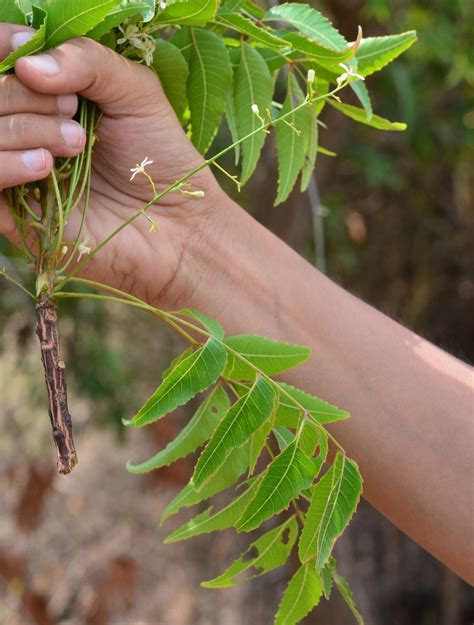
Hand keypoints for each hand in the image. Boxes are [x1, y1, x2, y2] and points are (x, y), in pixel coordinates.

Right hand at [0, 23, 224, 306]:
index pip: (3, 66)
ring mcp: (19, 176)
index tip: (32, 54)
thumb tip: (27, 65)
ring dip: (21, 129)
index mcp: (46, 99)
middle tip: (73, 112)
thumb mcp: (136, 93)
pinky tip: (43, 165)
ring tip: (74, 142)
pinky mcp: (19, 218)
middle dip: (24, 96)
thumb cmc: (160, 159)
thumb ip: (89, 63)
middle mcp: (26, 134)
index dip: (6, 52)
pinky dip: (4, 166)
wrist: (179, 224)